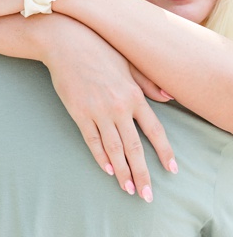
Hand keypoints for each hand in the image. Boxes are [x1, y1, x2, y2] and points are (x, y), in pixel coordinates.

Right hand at [45, 28, 176, 201]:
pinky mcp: (78, 112)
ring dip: (122, 171)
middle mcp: (119, 106)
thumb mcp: (129, 64)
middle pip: (134, 146)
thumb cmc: (98, 49)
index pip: (154, 130)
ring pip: (113, 148)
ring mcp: (97, 111)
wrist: (66, 42)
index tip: (171, 170)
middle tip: (147, 195)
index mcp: (134, 95)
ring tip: (128, 189)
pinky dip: (100, 157)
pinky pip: (91, 140)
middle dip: (142, 173)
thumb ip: (148, 83)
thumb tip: (169, 97)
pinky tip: (107, 170)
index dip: (164, 152)